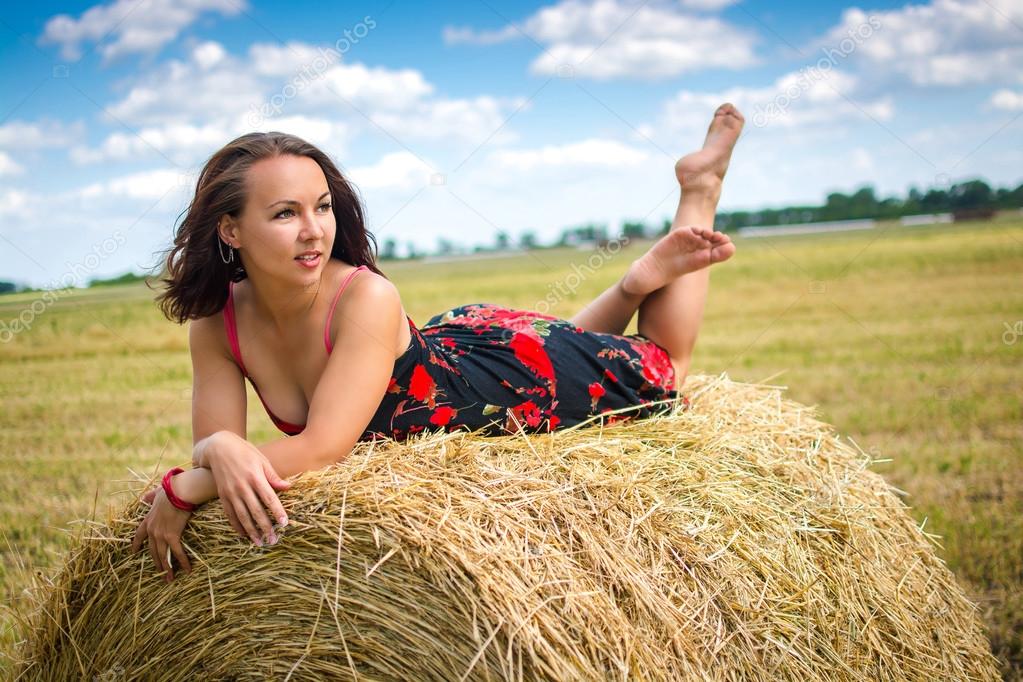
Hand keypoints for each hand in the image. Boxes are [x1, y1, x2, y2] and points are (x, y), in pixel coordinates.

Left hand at [132, 486, 192, 581]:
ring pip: (162, 556)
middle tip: (160, 572)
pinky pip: (177, 552)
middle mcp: (152, 530)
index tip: (134, 552)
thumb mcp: (156, 493)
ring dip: (167, 568)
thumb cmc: (170, 491)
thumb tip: (144, 497)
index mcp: (147, 520)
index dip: (136, 544)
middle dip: (156, 563)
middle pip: (152, 550)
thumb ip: (150, 497)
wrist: (179, 492)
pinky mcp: (172, 536)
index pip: (138, 535)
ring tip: (170, 579)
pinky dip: (182, 562)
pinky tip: (187, 570)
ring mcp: (161, 534)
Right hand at [205, 431, 290, 545]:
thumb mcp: (262, 460)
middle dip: (265, 527)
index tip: (285, 523)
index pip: (269, 498)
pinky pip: (230, 514)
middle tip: (273, 540)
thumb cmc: (245, 452)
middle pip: (256, 511)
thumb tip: (288, 487)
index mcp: (255, 476)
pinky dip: (237, 526)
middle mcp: (242, 486)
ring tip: (260, 543)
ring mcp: (231, 492)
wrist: (218, 447)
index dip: (277, 511)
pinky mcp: (222, 495)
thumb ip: (273, 476)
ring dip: (251, 531)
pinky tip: (244, 535)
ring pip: (242, 516)